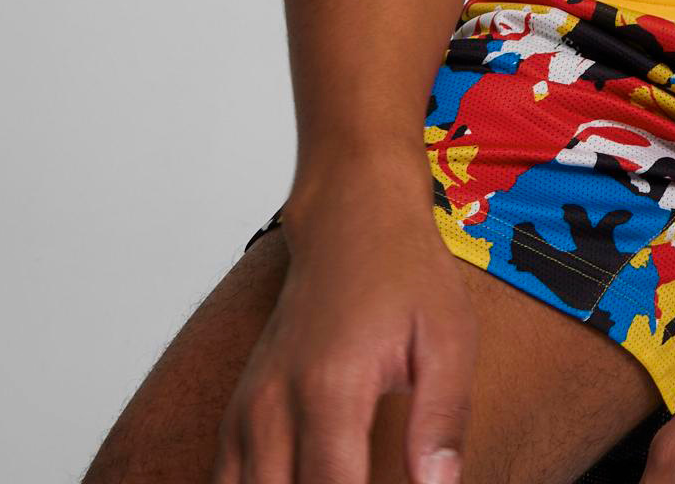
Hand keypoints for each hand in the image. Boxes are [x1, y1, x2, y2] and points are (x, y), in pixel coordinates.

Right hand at [211, 175, 472, 483]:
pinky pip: (224, 480)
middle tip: (364, 479)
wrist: (352, 217)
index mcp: (331, 389)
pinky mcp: (238, 410)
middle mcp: (275, 404)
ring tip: (338, 477)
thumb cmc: (406, 273)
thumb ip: (443, 417)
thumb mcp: (450, 336)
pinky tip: (293, 482)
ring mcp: (248, 409)